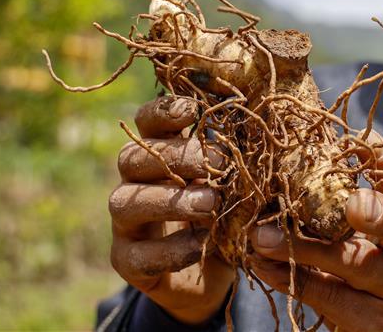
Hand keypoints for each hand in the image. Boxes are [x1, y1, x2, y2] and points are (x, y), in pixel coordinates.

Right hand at [109, 95, 234, 324]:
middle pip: (133, 157)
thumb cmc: (226, 212)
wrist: (214, 271)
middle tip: (221, 164)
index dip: (163, 112)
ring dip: (171, 201)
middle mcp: (133, 182)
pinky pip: (139, 254)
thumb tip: (257, 135)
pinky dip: (172, 249)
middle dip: (176, 157)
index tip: (193, 110)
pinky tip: (202, 244)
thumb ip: (234, 162)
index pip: (147, 122)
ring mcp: (125, 223)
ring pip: (126, 202)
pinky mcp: (127, 260)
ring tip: (211, 204)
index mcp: (158, 153)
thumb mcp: (234, 183)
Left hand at [249, 131, 382, 331]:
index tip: (364, 141)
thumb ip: (334, 202)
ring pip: (355, 264)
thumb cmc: (359, 267)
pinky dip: (290, 277)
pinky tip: (262, 265)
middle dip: (379, 212)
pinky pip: (326, 296)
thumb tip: (285, 157)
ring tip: (263, 237)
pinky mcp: (369, 323)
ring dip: (305, 248)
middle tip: (353, 203)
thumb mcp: (357, 234)